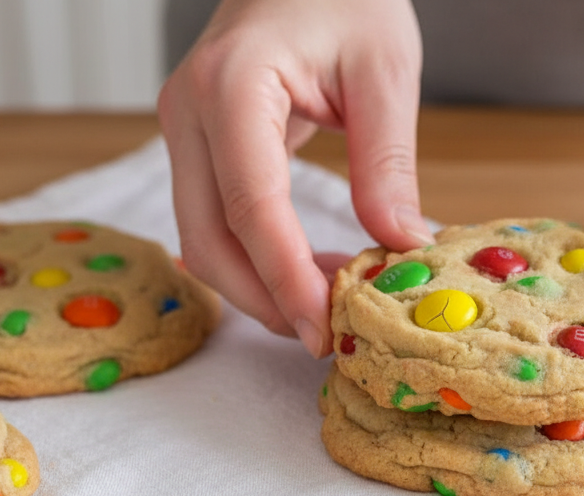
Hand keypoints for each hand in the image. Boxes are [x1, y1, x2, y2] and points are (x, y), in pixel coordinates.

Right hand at [158, 0, 432, 356]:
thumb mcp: (385, 71)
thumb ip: (386, 163)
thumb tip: (400, 248)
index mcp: (233, 85)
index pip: (251, 207)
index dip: (286, 278)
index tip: (325, 329)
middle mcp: (189, 110)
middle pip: (210, 240)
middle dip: (267, 299)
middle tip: (330, 335)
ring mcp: (183, 129)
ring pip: (203, 241)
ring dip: (260, 288)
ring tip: (329, 306)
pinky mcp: (196, 144)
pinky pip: (213, 221)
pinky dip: (256, 260)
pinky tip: (309, 272)